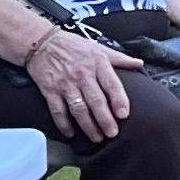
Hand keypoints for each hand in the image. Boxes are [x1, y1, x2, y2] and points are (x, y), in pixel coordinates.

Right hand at [23, 26, 140, 142]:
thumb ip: (119, 58)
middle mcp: (82, 74)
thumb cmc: (72, 45)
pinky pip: (58, 111)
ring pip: (78, 109)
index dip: (119, 100)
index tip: (123, 115)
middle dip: (105, 119)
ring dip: (88, 126)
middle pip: (96, 101)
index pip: (111, 84)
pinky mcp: (49, 90)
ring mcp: (65, 84)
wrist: (40, 42)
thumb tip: (140, 64)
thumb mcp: (98, 48)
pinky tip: (70, 134)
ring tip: (97, 137)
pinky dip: (64, 124)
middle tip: (112, 133)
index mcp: (97, 63)